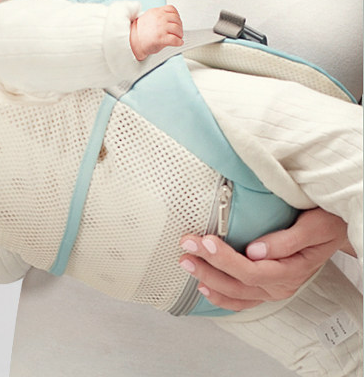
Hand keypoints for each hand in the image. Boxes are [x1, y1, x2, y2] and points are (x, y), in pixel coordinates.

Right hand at [130, 4, 183, 59]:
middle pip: (176, 19)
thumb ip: (158, 16)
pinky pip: (175, 40)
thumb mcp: (148, 18)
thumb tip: (170, 20)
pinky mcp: (161, 38)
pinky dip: (178, 42)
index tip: (177, 21)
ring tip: (178, 37)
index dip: (176, 15)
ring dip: (180, 34)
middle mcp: (159, 18)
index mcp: (156, 12)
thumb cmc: (140, 33)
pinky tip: (178, 43)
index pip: (171, 9)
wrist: (132, 42)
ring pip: (178, 29)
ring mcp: (161, 28)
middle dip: (179, 26)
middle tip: (178, 31)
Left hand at [178, 207, 348, 310]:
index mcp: (291, 270)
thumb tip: (256, 250)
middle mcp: (281, 285)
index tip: (206, 241)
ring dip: (209, 280)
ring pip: (237, 293)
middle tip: (186, 247)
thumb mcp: (314, 226)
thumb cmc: (326, 224)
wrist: (337, 231)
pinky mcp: (267, 286)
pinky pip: (242, 299)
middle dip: (209, 266)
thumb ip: (286, 240)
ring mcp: (274, 289)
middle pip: (239, 282)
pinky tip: (204, 288)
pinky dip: (221, 296)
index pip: (251, 270)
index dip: (225, 259)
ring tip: (187, 264)